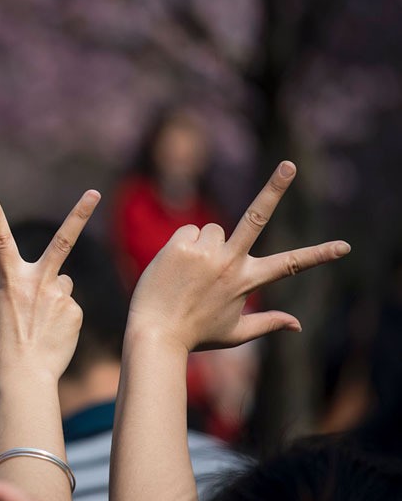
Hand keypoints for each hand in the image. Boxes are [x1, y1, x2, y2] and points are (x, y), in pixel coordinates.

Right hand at [0, 189, 99, 386]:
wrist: (25, 376)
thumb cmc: (3, 348)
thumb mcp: (0, 313)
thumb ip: (21, 292)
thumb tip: (50, 285)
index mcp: (11, 280)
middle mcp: (38, 281)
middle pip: (63, 241)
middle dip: (79, 213)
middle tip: (94, 192)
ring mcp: (60, 295)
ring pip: (62, 284)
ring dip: (54, 297)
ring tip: (42, 325)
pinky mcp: (75, 311)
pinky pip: (69, 306)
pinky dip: (62, 318)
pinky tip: (52, 335)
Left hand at [127, 161, 350, 352]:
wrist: (155, 334)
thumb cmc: (195, 335)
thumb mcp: (235, 334)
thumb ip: (268, 323)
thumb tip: (298, 324)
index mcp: (247, 281)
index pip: (290, 264)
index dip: (320, 255)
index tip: (345, 246)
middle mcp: (229, 262)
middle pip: (257, 217)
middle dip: (275, 189)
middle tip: (290, 165)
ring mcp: (205, 252)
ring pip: (213, 230)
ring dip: (206, 245)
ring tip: (191, 275)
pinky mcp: (180, 246)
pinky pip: (189, 230)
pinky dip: (184, 244)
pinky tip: (175, 267)